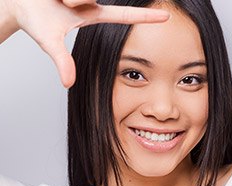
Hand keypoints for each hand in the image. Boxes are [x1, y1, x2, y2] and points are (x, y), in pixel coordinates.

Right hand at [3, 0, 168, 87]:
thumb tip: (69, 84)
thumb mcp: (50, 41)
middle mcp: (91, 0)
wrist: (17, 3)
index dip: (145, 17)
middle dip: (72, 1)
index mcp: (93, 15)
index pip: (124, 16)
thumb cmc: (35, 20)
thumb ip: (62, 61)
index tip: (167, 17)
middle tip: (60, 4)